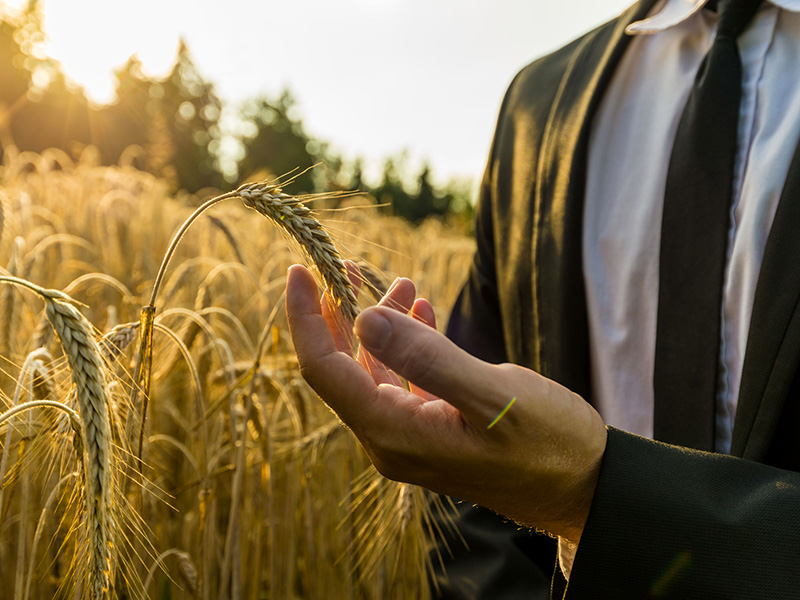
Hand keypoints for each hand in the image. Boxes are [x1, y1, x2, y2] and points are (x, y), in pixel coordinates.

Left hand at [286, 264, 606, 544]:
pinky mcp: (431, 431)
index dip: (306, 318)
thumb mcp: (494, 395)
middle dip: (338, 313)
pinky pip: (402, 380)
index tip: (298, 269)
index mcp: (395, 433)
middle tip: (345, 264)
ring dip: (380, 324)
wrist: (585, 486)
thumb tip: (363, 319)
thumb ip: (427, 358)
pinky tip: (422, 312)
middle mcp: (391, 439)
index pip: (325, 370)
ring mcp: (410, 437)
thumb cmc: (549, 443)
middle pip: (341, 368)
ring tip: (400, 281)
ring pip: (374, 370)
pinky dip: (407, 343)